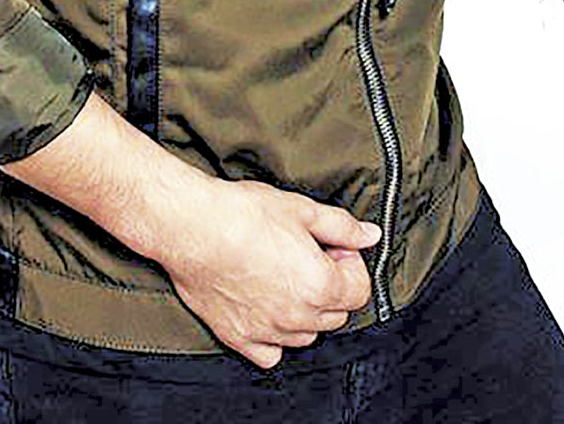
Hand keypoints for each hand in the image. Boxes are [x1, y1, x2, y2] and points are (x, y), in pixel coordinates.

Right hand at [153, 171, 380, 368]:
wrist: (192, 228)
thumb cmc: (245, 214)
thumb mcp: (303, 210)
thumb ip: (342, 227)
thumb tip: (371, 235)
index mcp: (320, 286)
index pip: (360, 291)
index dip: (351, 263)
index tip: (333, 246)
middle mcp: (297, 317)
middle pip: (336, 315)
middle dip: (332, 286)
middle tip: (310, 255)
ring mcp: (267, 331)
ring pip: (307, 335)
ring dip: (307, 311)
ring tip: (288, 276)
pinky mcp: (239, 337)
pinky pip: (271, 354)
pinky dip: (276, 337)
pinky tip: (268, 307)